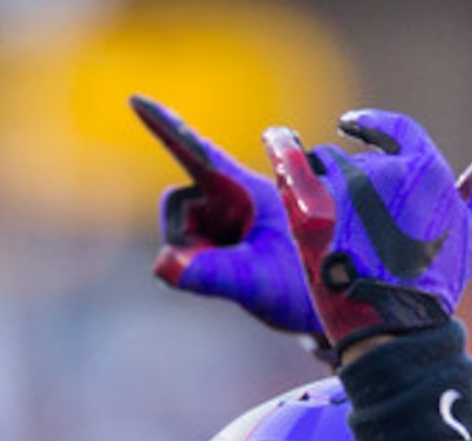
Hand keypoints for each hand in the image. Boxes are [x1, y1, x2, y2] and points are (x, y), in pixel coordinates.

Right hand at [131, 95, 322, 342]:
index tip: (136, 99)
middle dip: (190, 237)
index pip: (197, 153)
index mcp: (247, 190)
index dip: (165, 125)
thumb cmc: (304, 290)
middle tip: (235, 263)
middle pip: (179, 204)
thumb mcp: (256, 282)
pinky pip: (193, 246)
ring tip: (246, 270)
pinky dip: (205, 262)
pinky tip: (239, 271)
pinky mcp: (229, 234)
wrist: (335, 311)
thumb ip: (211, 274)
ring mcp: (231, 216)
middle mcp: (235, 196)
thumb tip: (164, 264)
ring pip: (183, 229)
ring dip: (201, 254)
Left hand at [263, 109, 471, 353]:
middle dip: (344, 179)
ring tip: (319, 223)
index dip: (373, 126)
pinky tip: (277, 150)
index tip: (354, 125)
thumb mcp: (471, 235)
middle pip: (353, 155)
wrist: (396, 333)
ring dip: (314, 183)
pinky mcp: (312, 206)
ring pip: (318, 164)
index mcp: (428, 170)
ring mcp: (347, 188)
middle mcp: (387, 171)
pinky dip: (281, 156)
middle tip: (341, 216)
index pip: (394, 130)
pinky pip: (287, 164)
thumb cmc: (436, 288)